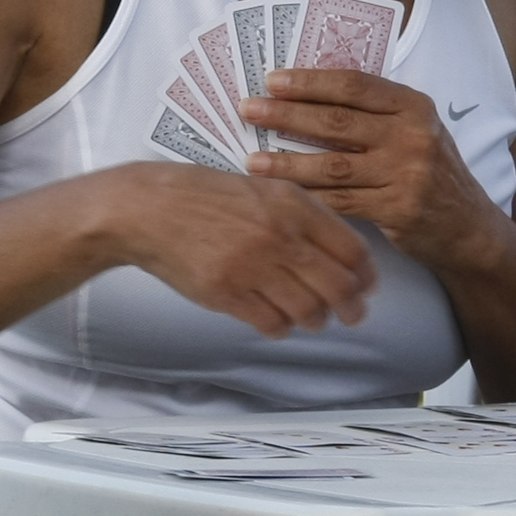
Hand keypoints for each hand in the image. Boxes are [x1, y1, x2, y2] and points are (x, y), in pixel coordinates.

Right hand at [97, 160, 375, 336]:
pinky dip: (282, 328)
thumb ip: (304, 215)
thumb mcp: (263, 187)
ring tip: (312, 318)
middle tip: (352, 315)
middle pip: (338, 286)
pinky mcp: (227, 293)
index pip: (352, 249)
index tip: (368, 286)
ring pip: (308, 310)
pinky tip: (278, 321)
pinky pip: (272, 323)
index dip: (367, 275)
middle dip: (352, 308)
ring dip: (315, 320)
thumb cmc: (206, 195)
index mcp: (293, 205)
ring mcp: (252, 266)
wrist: (147, 208)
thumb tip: (344, 254)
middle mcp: (279, 235)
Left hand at [245, 67, 509, 275]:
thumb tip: (306, 96)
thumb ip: (374, 115)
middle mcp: (413, 135)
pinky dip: (307, 197)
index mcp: (414, 106)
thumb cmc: (429, 172)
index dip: (310, 82)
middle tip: (248, 110)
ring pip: (334, 165)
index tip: (272, 81)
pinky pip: (341, 201)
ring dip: (288, 162)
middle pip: (338, 122)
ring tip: (252, 160)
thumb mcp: (414, 131)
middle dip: (287, 115)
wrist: (467, 227)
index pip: (354, 85)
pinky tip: (280, 194)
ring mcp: (407, 173)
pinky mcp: (398, 209)